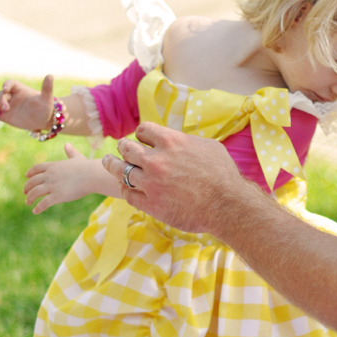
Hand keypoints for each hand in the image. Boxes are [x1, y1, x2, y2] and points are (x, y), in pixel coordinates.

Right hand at [0, 74, 54, 131]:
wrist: (43, 121)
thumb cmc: (45, 108)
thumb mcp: (46, 99)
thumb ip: (47, 88)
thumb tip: (50, 76)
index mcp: (19, 89)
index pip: (9, 83)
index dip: (6, 85)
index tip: (5, 89)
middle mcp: (11, 96)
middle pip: (0, 94)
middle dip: (1, 100)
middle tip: (7, 109)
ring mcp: (6, 105)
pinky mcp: (3, 115)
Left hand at [25, 143, 98, 213]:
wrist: (92, 175)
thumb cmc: (86, 167)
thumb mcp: (76, 157)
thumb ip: (70, 152)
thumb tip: (68, 145)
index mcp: (53, 166)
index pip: (36, 169)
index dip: (30, 173)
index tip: (26, 176)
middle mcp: (49, 175)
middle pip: (32, 181)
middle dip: (27, 187)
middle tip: (25, 193)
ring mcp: (52, 186)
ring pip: (35, 193)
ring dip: (30, 198)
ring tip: (28, 203)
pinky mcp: (57, 196)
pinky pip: (43, 203)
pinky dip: (38, 208)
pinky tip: (35, 211)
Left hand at [102, 122, 249, 233]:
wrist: (227, 206)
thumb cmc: (223, 175)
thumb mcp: (208, 146)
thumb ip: (187, 141)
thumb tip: (180, 139)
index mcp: (170, 141)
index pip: (142, 131)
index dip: (142, 136)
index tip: (142, 141)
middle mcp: (156, 160)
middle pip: (126, 148)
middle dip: (124, 148)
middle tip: (122, 151)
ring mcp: (150, 183)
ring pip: (120, 171)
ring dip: (114, 166)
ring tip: (110, 164)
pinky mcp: (150, 204)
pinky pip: (128, 194)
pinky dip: (126, 190)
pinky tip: (127, 189)